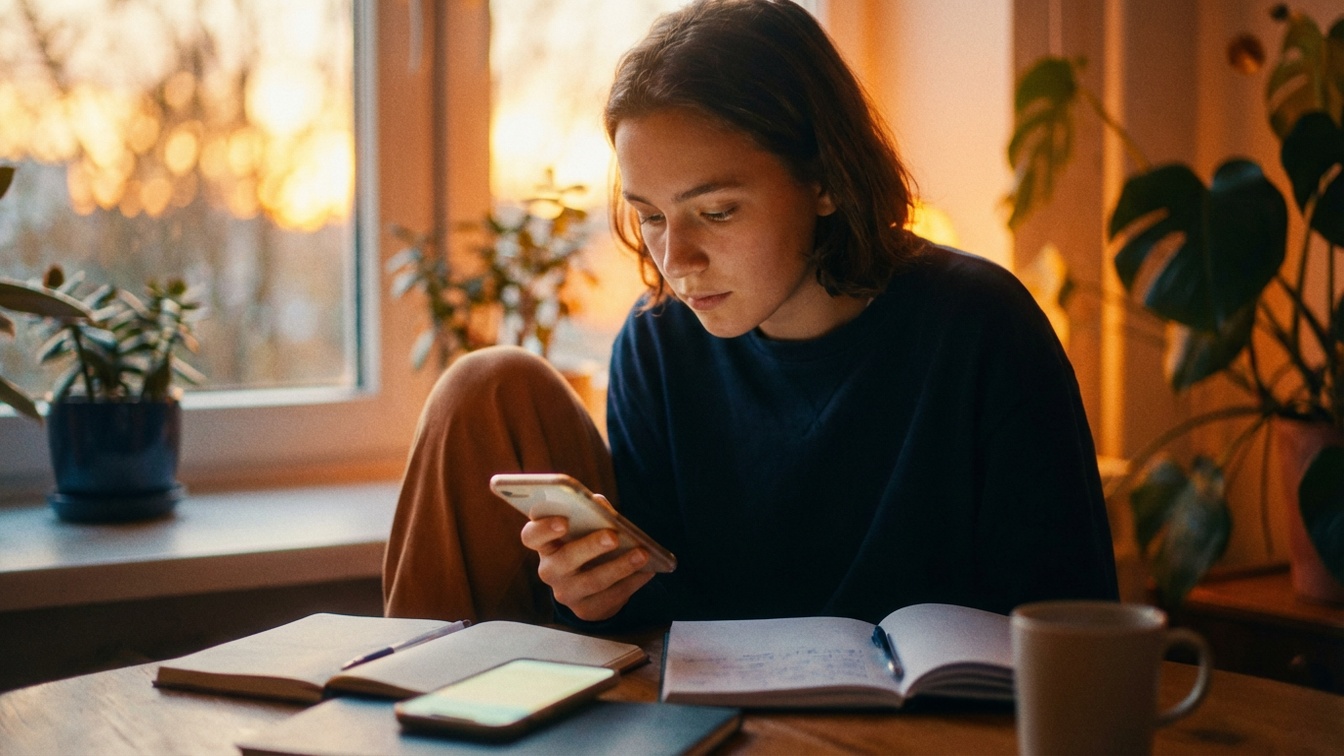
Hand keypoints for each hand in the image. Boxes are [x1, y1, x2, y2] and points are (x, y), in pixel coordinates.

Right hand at [519, 494, 654, 621]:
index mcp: (545, 543)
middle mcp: (550, 570)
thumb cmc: (587, 543)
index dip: (544, 529)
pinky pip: (610, 597)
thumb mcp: (586, 526)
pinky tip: (647, 571)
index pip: (532, 536)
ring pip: (592, 581)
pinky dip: (631, 582)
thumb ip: (591, 511)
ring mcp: (566, 592)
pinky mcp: (585, 610)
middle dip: (591, 547)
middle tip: (613, 536)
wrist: (592, 585)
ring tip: (642, 554)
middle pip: (565, 560)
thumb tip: (600, 505)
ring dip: (620, 566)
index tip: (563, 521)